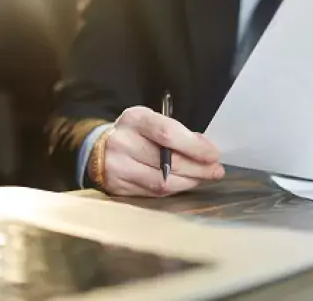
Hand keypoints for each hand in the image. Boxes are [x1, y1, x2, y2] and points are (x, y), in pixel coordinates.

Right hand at [88, 107, 224, 196]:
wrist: (97, 148)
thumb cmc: (135, 132)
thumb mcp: (153, 121)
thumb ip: (178, 133)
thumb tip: (207, 150)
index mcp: (134, 119)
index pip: (168, 133)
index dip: (194, 147)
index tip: (213, 155)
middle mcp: (122, 142)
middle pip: (167, 162)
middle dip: (198, 168)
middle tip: (216, 170)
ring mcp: (117, 168)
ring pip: (162, 182)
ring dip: (189, 181)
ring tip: (204, 177)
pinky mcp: (118, 188)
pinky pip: (153, 193)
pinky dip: (174, 189)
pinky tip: (185, 183)